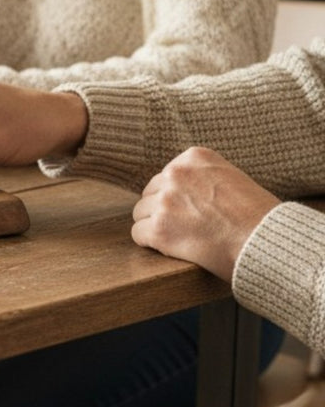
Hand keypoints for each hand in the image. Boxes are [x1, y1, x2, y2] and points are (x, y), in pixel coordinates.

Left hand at [132, 147, 280, 282]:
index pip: (166, 176)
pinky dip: (153, 244)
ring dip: (158, 227)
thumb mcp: (230, 178)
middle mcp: (175, 173)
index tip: (195, 211)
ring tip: (186, 238)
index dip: (177, 197)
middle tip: (189, 228)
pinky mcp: (158, 228)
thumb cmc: (257, 217)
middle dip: (164, 211)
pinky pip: (138, 234)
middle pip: (150, 193)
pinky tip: (175, 248)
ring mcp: (165, 200)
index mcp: (194, 157)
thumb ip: (201, 176)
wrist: (268, 242)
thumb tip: (175, 187)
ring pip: (141, 213)